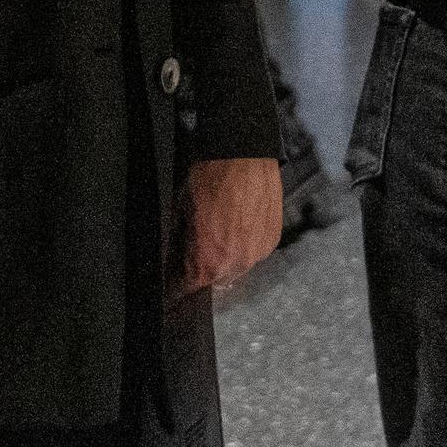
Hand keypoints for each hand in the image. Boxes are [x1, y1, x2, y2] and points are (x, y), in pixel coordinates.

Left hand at [177, 154, 281, 293]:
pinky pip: (254, 253)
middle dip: (202, 271)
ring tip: (221, 233)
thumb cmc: (209, 180)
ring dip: (226, 259)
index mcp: (207, 262)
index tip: (173, 280)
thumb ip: (179, 244)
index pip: (186, 289)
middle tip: (197, 250)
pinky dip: (245, 245)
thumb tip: (174, 258)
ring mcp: (258, 255)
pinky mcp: (272, 241)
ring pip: (236, 269)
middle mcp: (235, 266)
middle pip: (213, 281)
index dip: (177, 284)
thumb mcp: (180, 212)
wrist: (244, 157)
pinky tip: (239, 225)